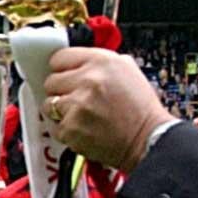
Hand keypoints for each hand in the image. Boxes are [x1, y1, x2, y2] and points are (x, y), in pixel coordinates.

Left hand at [40, 48, 171, 171]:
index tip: (64, 75)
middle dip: (60, 91)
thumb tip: (77, 63)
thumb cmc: (141, 108)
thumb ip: (100, 62)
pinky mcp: (71, 128)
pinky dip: (67, 131)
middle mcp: (87, 80)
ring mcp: (77, 105)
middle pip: (51, 81)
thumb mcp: (127, 70)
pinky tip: (84, 130)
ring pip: (49, 104)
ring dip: (60, 111)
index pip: (60, 58)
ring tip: (80, 116)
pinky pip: (56, 127)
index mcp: (101, 61)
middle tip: (75, 99)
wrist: (148, 139)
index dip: (62, 69)